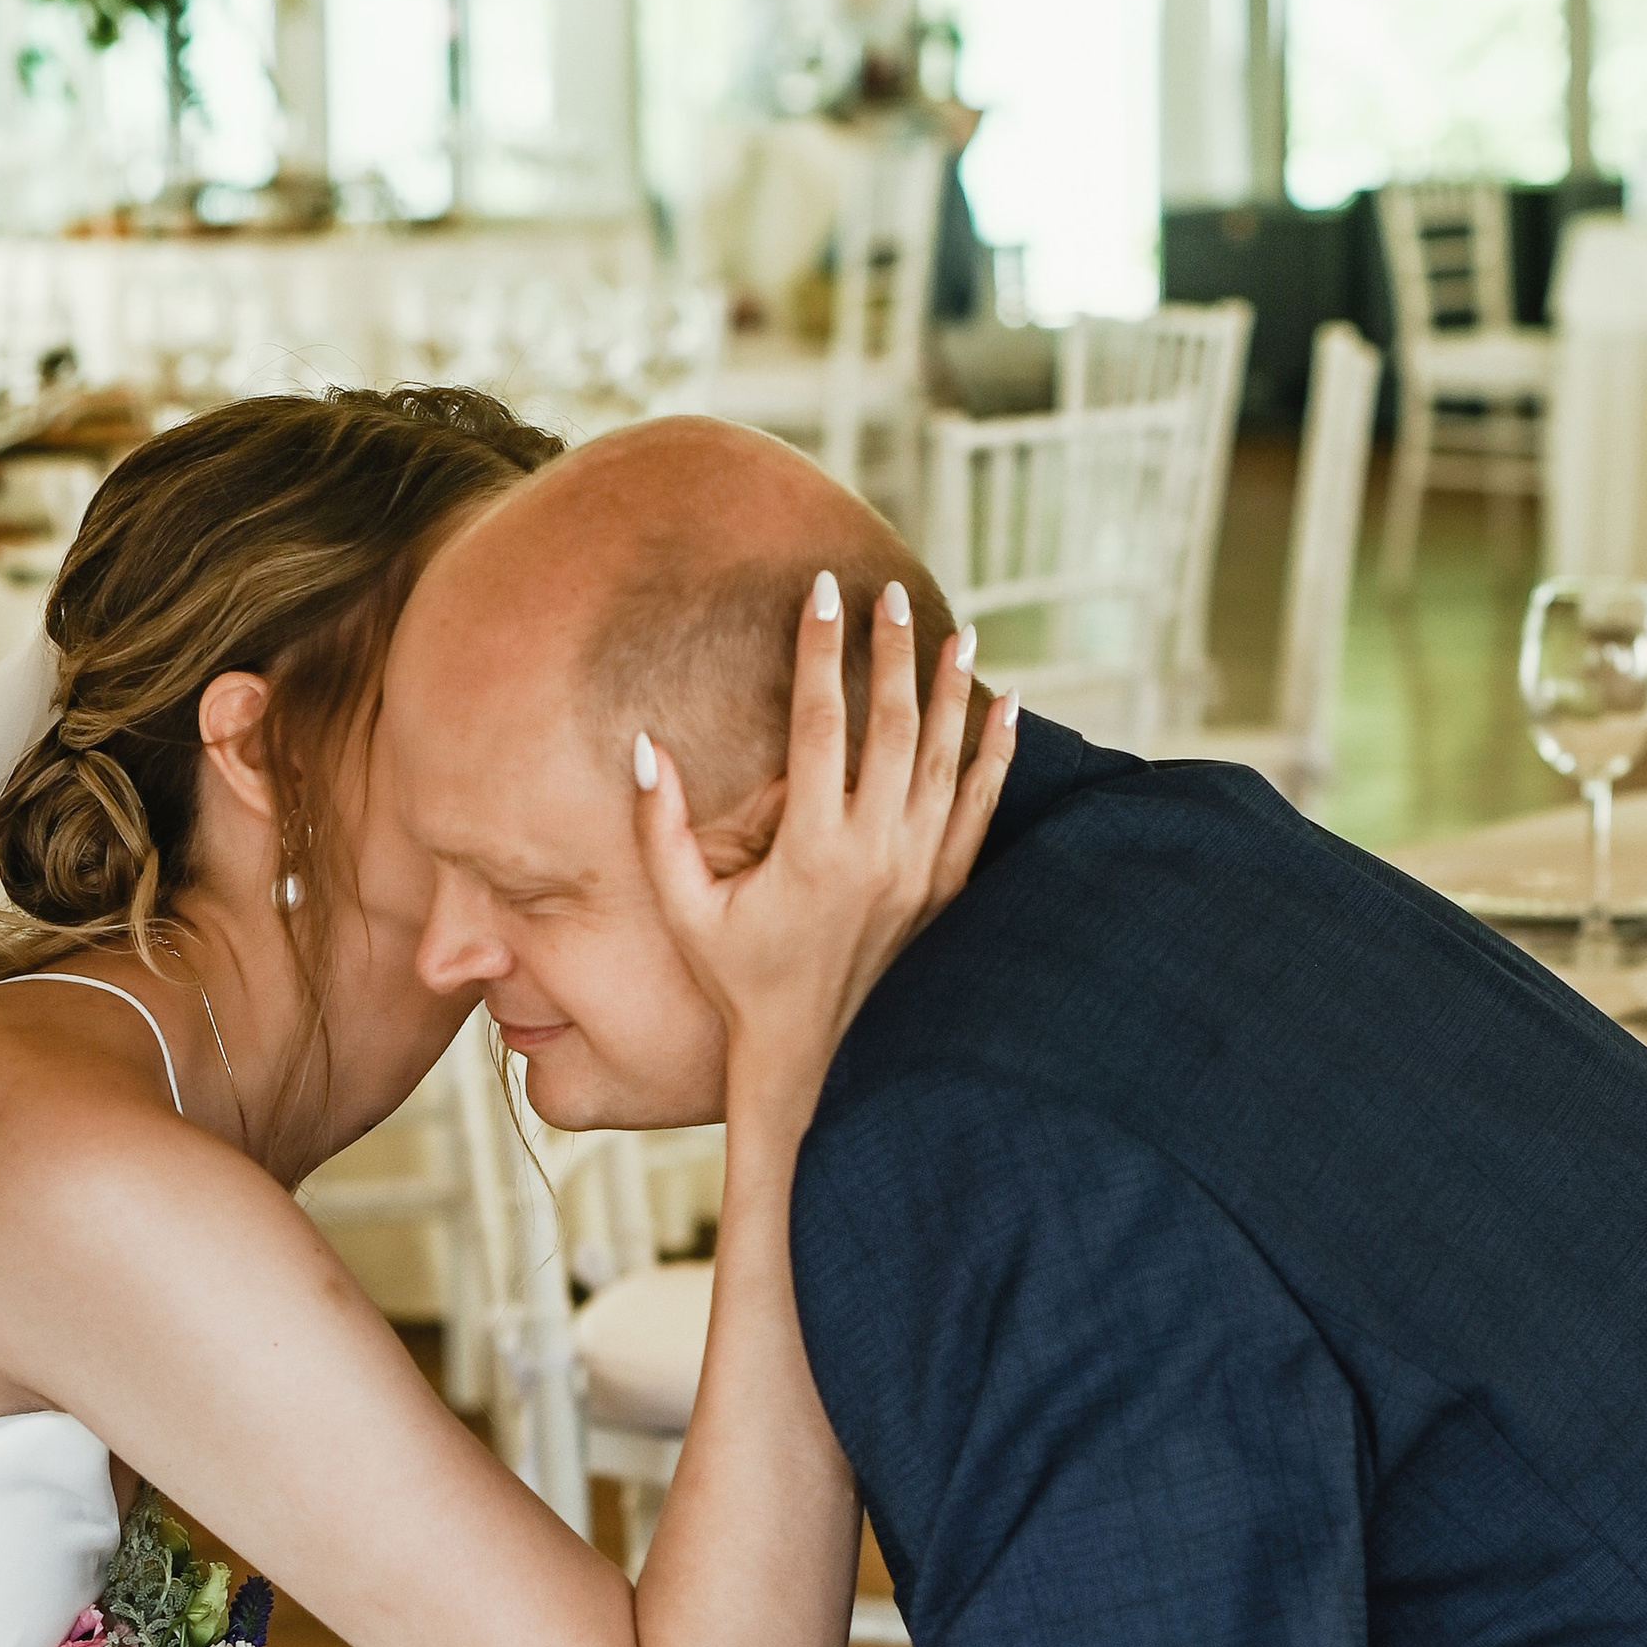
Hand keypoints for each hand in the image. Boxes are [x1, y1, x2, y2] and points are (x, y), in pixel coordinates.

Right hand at [633, 577, 1015, 1127]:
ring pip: (945, 760)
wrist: (812, 1056)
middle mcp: (875, 853)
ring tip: (956, 631)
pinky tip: (1004, 708)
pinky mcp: (945, 890)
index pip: (819, 724)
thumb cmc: (737, 976)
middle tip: (886, 590)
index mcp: (811, 849)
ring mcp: (919, 871)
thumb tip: (643, 744)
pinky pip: (980, 808)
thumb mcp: (683, 906)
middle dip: (889, 652)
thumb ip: (657, 827)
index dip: (818, 651)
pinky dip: (994, 755)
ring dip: (950, 691)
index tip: (820, 593)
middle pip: (891, 727)